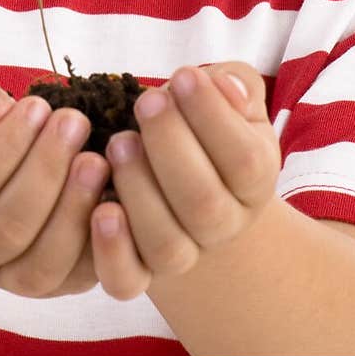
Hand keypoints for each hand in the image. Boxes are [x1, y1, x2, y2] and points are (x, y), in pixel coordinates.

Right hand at [0, 72, 110, 296]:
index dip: (6, 145)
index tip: (39, 105)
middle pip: (7, 227)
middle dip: (46, 171)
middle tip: (76, 122)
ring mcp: (6, 277)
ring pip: (40, 265)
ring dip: (73, 211)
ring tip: (98, 160)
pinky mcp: (50, 287)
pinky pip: (75, 279)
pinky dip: (100, 245)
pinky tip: (115, 196)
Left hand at [91, 62, 280, 300]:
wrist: (189, 182)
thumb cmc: (205, 126)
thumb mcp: (231, 97)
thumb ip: (236, 85)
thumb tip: (226, 87)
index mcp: (255, 181)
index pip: (244, 160)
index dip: (213, 117)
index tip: (183, 75)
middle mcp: (224, 225)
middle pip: (203, 204)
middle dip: (170, 145)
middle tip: (146, 102)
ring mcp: (184, 253)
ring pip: (166, 243)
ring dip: (139, 190)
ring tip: (118, 143)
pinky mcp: (138, 271)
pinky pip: (126, 280)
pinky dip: (111, 251)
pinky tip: (99, 208)